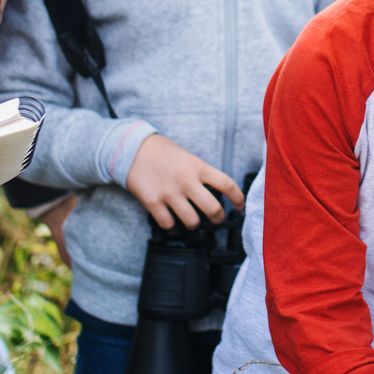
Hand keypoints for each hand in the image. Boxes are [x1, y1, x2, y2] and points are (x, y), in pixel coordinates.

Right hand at [125, 134, 242, 230]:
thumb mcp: (188, 157)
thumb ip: (201, 174)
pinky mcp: (153, 202)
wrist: (133, 149)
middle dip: (218, 218)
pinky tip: (170, 218)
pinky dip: (171, 224)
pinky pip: (168, 224)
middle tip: (217, 219)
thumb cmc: (162, 152)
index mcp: (198, 167)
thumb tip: (215, 193)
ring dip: (194, 224)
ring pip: (192, 221)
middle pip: (213, 209)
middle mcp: (186, 181)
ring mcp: (169, 193)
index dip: (238, 198)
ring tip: (191, 219)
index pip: (227, 184)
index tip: (240, 205)